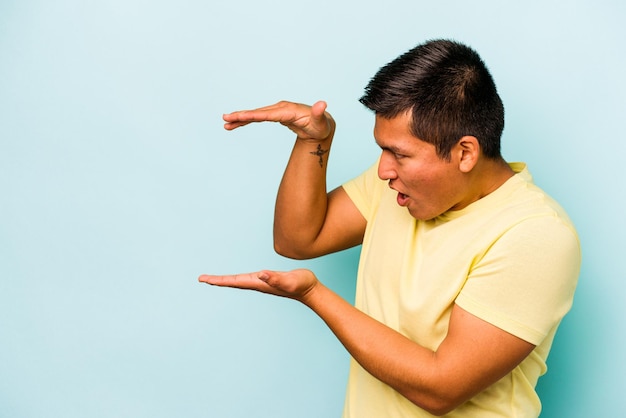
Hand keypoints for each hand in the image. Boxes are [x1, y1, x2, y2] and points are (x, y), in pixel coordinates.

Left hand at [198, 268, 318, 300]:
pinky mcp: (267, 280)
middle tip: (201, 279)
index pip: (234, 281)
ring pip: (239, 282)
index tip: (204, 279)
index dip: (219, 280)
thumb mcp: (290, 280)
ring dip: (225, 281)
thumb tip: (261, 274)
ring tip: (213, 279)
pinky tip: (236, 278)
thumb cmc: (302, 285)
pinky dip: (237, 278)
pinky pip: (247, 279)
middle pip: (233, 282)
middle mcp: (258, 284)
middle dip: (217, 281)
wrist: (311, 291)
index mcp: (259, 283)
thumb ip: (276, 278)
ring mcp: (262, 283)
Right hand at [222, 101, 334, 142]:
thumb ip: (319, 114)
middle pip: (258, 113)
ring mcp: (277, 111)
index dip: (255, 115)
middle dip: (242, 115)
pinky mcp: (275, 115)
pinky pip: (258, 118)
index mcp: (289, 111)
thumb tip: (323, 104)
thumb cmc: (321, 126)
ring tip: (226, 123)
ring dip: (241, 119)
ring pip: (256, 115)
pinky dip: (247, 121)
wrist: (321, 125)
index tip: (240, 116)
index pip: (269, 114)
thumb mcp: (321, 123)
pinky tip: (236, 125)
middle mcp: (281, 108)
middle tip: (226, 118)